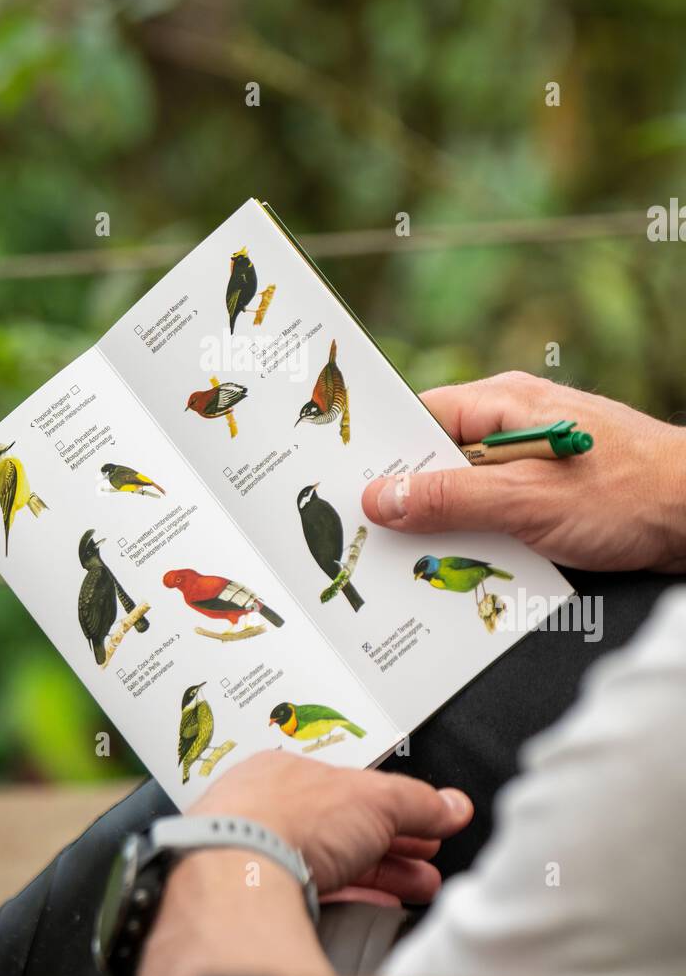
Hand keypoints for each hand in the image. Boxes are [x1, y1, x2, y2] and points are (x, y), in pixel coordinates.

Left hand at [189, 750, 472, 900]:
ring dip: (378, 875)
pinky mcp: (260, 892)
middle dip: (393, 847)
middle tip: (426, 863)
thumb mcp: (374, 797)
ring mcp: (260, 851)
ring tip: (414, 888)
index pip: (352, 789)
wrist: (238, 869)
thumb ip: (417, 801)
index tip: (423, 827)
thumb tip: (450, 803)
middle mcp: (269, 807)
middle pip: (343, 827)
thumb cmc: (285, 817)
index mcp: (289, 770)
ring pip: (328, 861)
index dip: (395, 808)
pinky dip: (350, 899)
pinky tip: (372, 907)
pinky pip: (313, 894)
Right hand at [363, 371, 685, 572]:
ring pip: (470, 496)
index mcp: (503, 402)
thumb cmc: (627, 493)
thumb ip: (450, 499)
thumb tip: (379, 497)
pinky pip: (502, 516)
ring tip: (431, 567)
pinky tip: (480, 573)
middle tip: (382, 541)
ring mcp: (537, 461)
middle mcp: (515, 424)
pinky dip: (489, 542)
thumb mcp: (525, 501)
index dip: (383, 453)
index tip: (348, 489)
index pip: (420, 418)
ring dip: (455, 531)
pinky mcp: (556, 497)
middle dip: (416, 504)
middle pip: (441, 462)